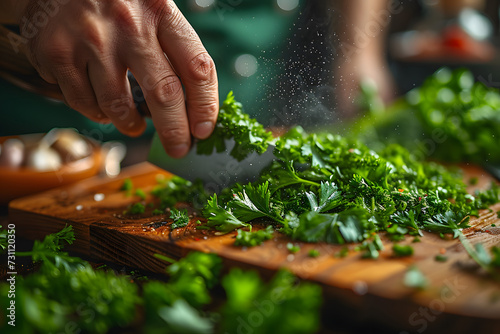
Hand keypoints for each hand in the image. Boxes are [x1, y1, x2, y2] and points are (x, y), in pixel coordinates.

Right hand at [18, 0, 217, 157]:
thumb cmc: (117, 2)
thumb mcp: (151, 10)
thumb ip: (172, 48)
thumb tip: (191, 107)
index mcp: (160, 12)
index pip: (196, 67)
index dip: (205, 106)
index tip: (204, 130)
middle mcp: (129, 25)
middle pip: (164, 94)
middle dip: (175, 131)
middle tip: (178, 148)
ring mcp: (91, 39)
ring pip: (118, 106)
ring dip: (130, 125)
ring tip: (134, 126)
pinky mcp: (57, 52)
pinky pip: (83, 103)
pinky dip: (96, 112)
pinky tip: (101, 105)